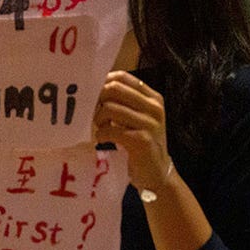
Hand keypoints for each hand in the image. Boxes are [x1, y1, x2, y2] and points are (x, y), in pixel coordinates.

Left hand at [93, 71, 171, 190]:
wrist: (157, 172)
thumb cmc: (141, 142)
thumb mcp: (136, 118)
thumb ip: (122, 102)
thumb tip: (94, 88)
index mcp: (153, 97)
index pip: (123, 77)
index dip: (102, 82)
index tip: (93, 94)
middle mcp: (154, 107)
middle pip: (114, 88)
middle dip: (98, 100)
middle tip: (95, 114)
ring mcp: (150, 123)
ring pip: (110, 108)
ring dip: (98, 119)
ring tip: (100, 128)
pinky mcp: (142, 140)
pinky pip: (111, 130)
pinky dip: (101, 134)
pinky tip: (103, 140)